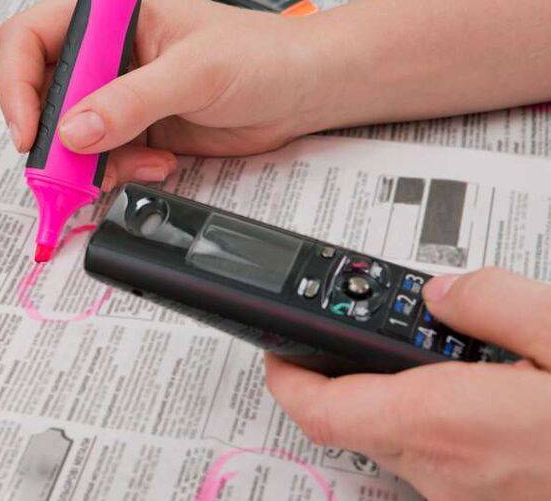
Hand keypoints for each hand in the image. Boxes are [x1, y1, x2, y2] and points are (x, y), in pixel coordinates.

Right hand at [0, 0, 327, 189]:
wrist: (302, 90)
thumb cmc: (261, 55)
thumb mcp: (194, 73)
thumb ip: (131, 101)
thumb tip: (73, 130)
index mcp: (112, 10)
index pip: (30, 39)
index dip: (16, 86)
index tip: (31, 132)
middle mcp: (106, 49)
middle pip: (41, 94)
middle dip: (54, 136)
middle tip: (70, 170)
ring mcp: (117, 92)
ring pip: (68, 135)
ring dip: (90, 161)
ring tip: (136, 163)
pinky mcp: (133, 127)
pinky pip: (100, 158)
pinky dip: (118, 171)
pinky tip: (156, 162)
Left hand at [265, 267, 550, 499]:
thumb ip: (495, 303)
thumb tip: (444, 293)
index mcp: (448, 423)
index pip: (322, 409)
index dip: (286, 377)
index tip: (278, 345)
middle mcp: (445, 472)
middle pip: (360, 419)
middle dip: (358, 373)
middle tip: (379, 330)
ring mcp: (468, 499)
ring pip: (406, 441)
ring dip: (413, 398)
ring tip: (457, 355)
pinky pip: (447, 461)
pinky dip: (450, 425)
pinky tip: (494, 397)